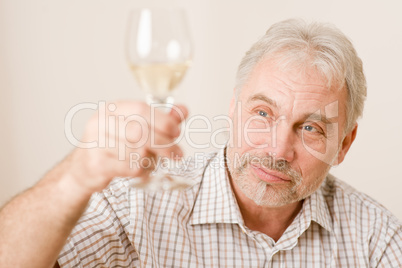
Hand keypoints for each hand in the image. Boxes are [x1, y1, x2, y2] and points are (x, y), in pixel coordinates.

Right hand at [63, 101, 187, 193]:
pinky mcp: (97, 165)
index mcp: (111, 109)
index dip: (164, 121)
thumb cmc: (111, 146)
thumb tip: (183, 110)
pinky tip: (143, 170)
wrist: (81, 169)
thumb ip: (160, 120)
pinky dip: (143, 170)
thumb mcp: (133, 128)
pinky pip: (130, 168)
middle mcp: (101, 123)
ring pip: (137, 151)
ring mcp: (96, 144)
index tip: (177, 132)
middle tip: (177, 153)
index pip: (142, 109)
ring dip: (153, 159)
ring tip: (155, 162)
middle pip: (141, 131)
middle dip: (165, 143)